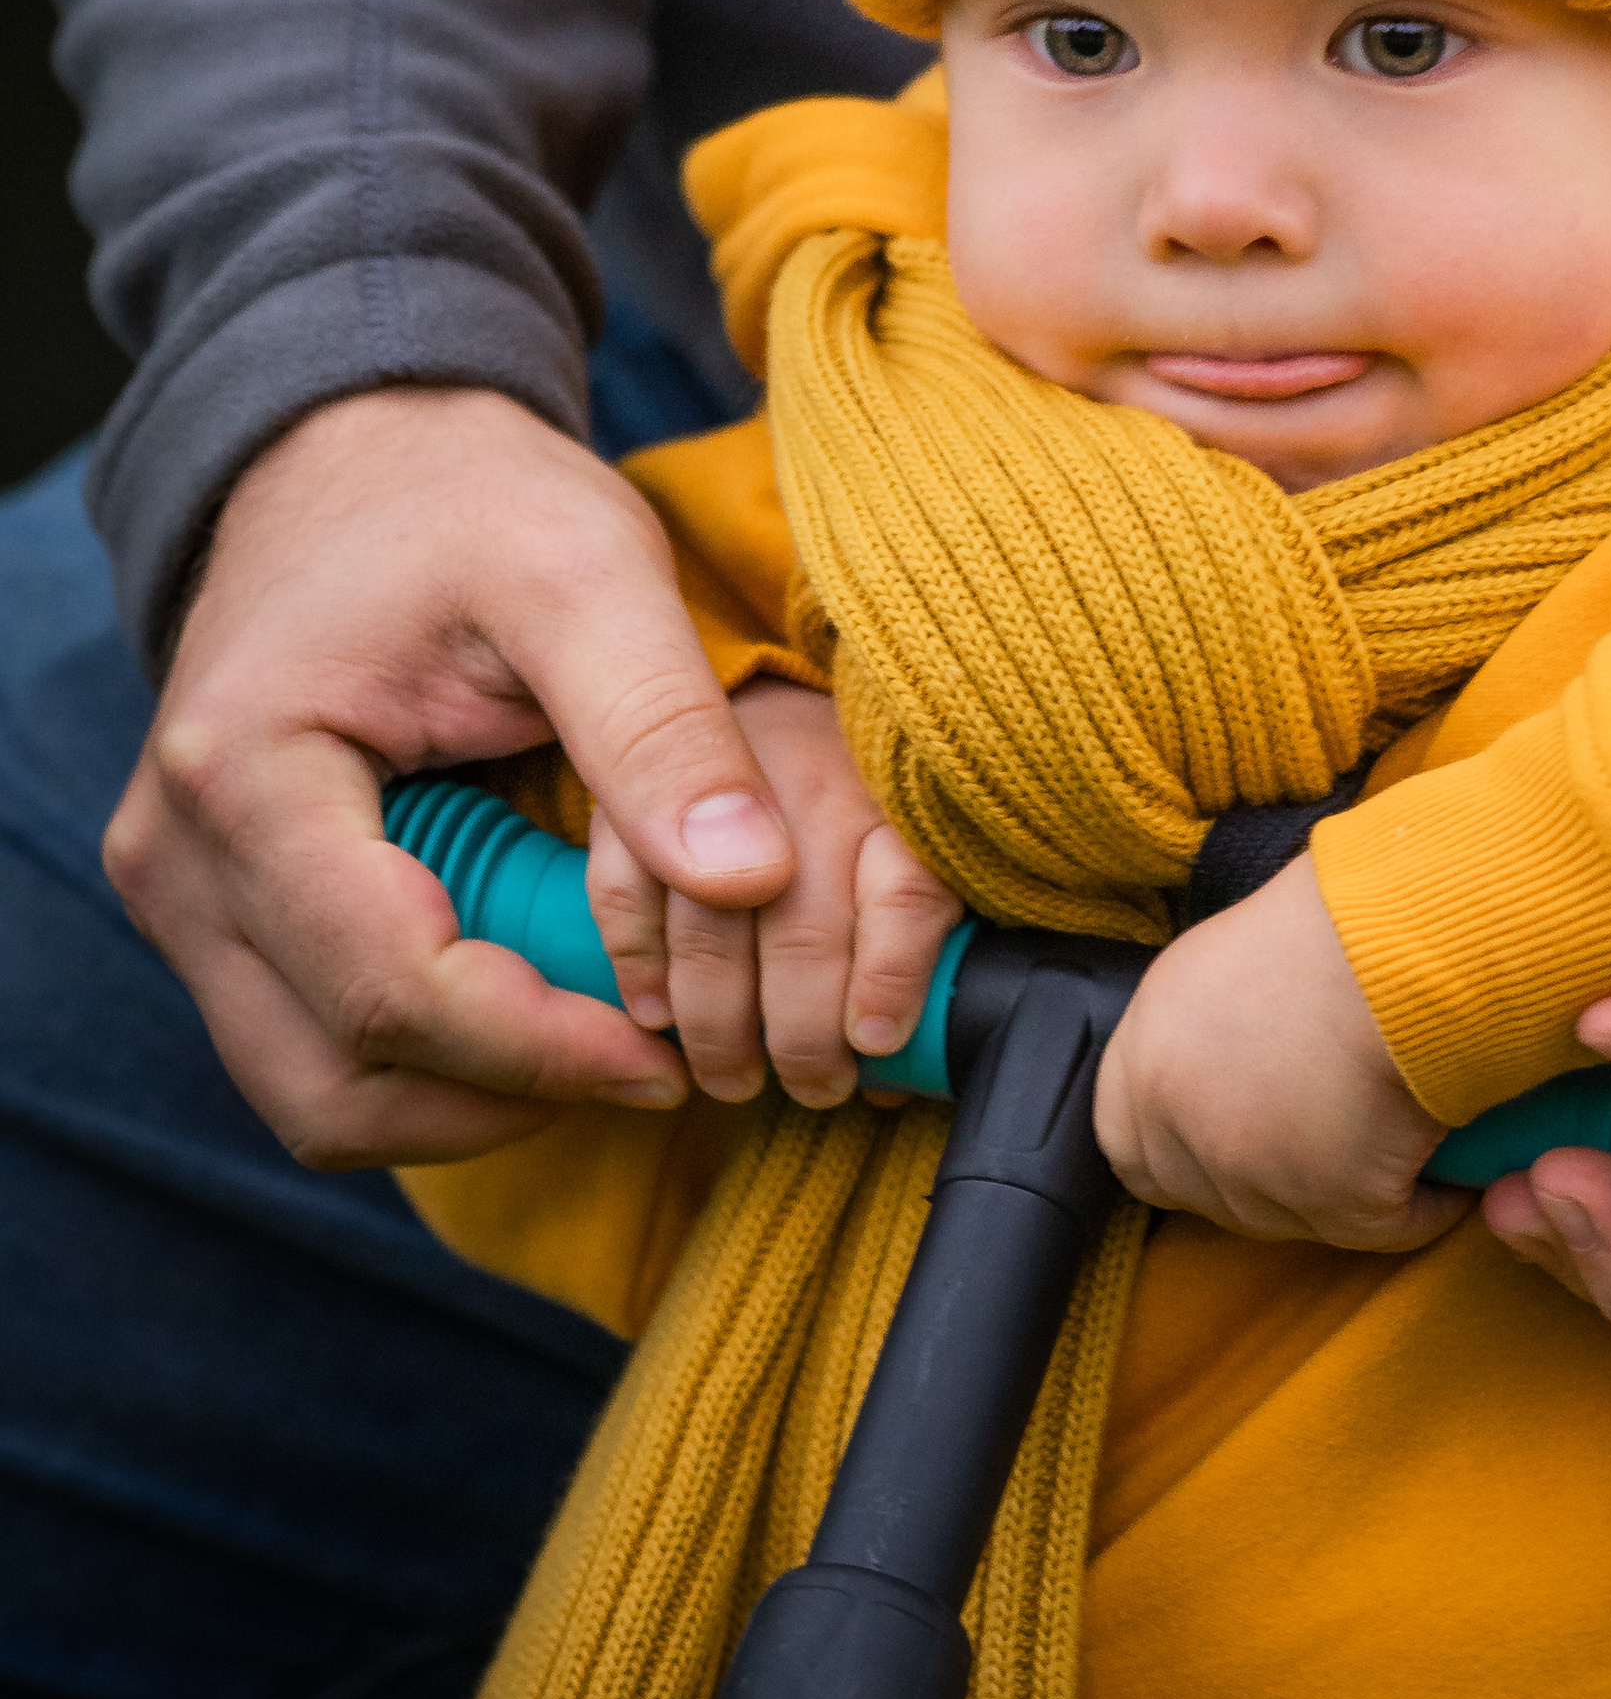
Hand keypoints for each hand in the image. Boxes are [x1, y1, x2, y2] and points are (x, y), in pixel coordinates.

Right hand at [107, 387, 803, 1170]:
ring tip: (605, 1036)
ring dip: (467, 1097)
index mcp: (245, 775)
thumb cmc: (472, 497)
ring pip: (315, 1091)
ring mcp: (182, 894)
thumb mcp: (589, 570)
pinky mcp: (218, 908)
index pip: (390, 991)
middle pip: (334, 1080)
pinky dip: (430, 1059)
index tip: (671, 1055)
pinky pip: (312, 1042)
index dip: (542, 1050)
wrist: (361, 448)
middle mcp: (177, 860)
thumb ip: (660, 724)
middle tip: (652, 1062)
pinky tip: (540, 999)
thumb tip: (754, 881)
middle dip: (507, 1095)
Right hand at [586, 679, 961, 1110]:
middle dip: (803, 1030)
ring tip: (735, 1076)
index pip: (907, 878)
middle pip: (804, 917)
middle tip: (812, 1087)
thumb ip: (907, 896)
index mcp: (887, 757)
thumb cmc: (826, 735)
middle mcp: (802, 742)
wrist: (670, 610)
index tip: (878, 1041)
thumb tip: (907, 1027)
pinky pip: (623, 881)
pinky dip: (638, 959)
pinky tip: (656, 1014)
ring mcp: (703, 747)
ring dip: (721, 1021)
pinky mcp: (613, 756)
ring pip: (713, 916)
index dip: (896, 974)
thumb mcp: (908, 793)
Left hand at [1096, 856, 1462, 1251]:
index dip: (1178, 1153)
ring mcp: (1255, 1172)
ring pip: (1294, 1220)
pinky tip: (1447, 1175)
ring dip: (1341, 1196)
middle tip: (1324, 1146)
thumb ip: (1198, 1033)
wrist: (1399, 935)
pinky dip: (1421, 1207)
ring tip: (1392, 1145)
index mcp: (1147, 1052)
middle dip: (1262, 1182)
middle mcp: (1185, 1120)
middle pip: (1208, 1196)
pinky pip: (1386, 1228)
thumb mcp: (1221, 962)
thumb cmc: (1328, 919)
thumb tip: (1227, 1074)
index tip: (1227, 1142)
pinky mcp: (1337, 1203)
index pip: (1126, 1146)